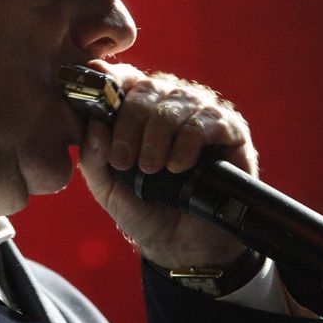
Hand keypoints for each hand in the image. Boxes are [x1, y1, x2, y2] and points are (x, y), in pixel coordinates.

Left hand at [78, 60, 258, 268]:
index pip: (123, 78)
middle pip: (146, 88)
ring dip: (157, 137)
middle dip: (129, 124)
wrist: (181, 244)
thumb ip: (92, 157)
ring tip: (150, 170)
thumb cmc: (142, 209)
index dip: (109, 81)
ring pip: (175, 103)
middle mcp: (169, 103)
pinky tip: (178, 167)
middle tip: (124, 161)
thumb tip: (94, 124)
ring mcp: (200, 113)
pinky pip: (207, 121)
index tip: (97, 98)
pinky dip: (187, 143)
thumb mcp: (106, 187)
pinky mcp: (229, 129)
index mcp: (137, 109)